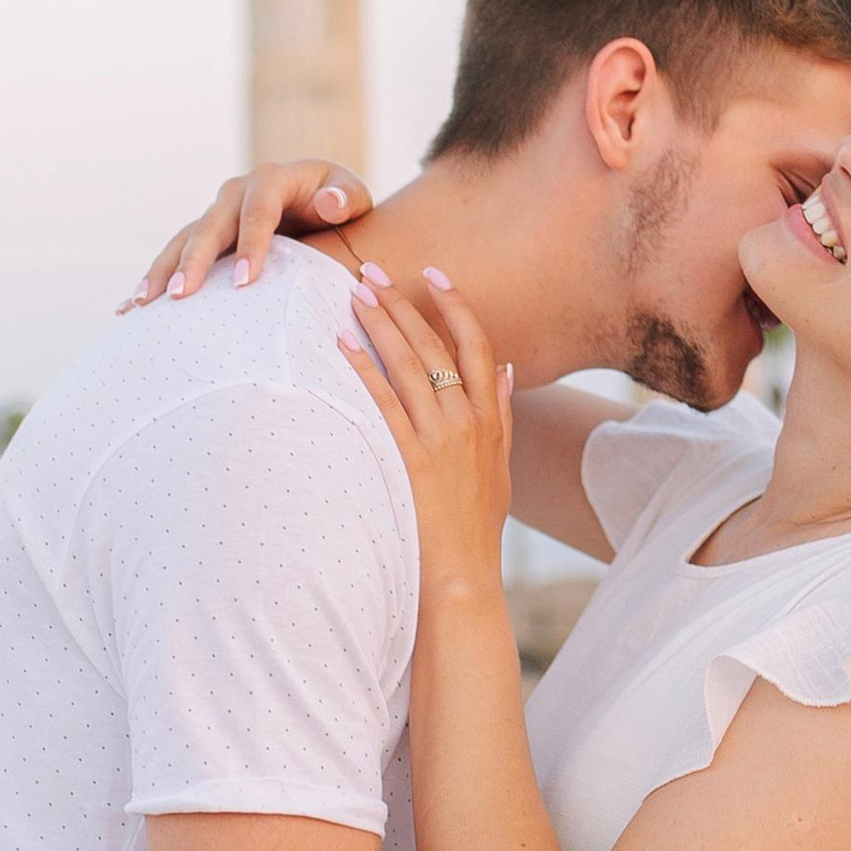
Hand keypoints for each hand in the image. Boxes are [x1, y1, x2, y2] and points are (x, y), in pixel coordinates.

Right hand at [119, 160, 372, 309]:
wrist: (318, 200)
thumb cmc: (339, 202)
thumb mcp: (352, 195)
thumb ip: (346, 197)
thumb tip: (329, 203)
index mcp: (271, 179)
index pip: (258, 211)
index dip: (251, 244)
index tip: (245, 282)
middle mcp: (235, 193)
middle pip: (210, 226)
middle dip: (193, 261)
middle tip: (179, 294)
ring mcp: (216, 214)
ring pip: (183, 240)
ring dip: (162, 270)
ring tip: (142, 303)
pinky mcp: (205, 235)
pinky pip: (175, 255)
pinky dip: (154, 278)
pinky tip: (130, 307)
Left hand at [337, 268, 513, 591]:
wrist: (464, 578)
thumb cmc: (476, 527)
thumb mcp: (500, 467)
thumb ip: (501, 413)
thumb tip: (506, 368)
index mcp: (489, 419)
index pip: (477, 344)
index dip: (455, 304)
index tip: (433, 273)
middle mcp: (468, 421)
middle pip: (436, 346)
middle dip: (404, 303)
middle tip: (374, 272)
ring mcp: (441, 440)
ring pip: (410, 365)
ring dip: (381, 325)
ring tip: (355, 294)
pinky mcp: (411, 460)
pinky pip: (384, 403)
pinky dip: (365, 369)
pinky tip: (344, 346)